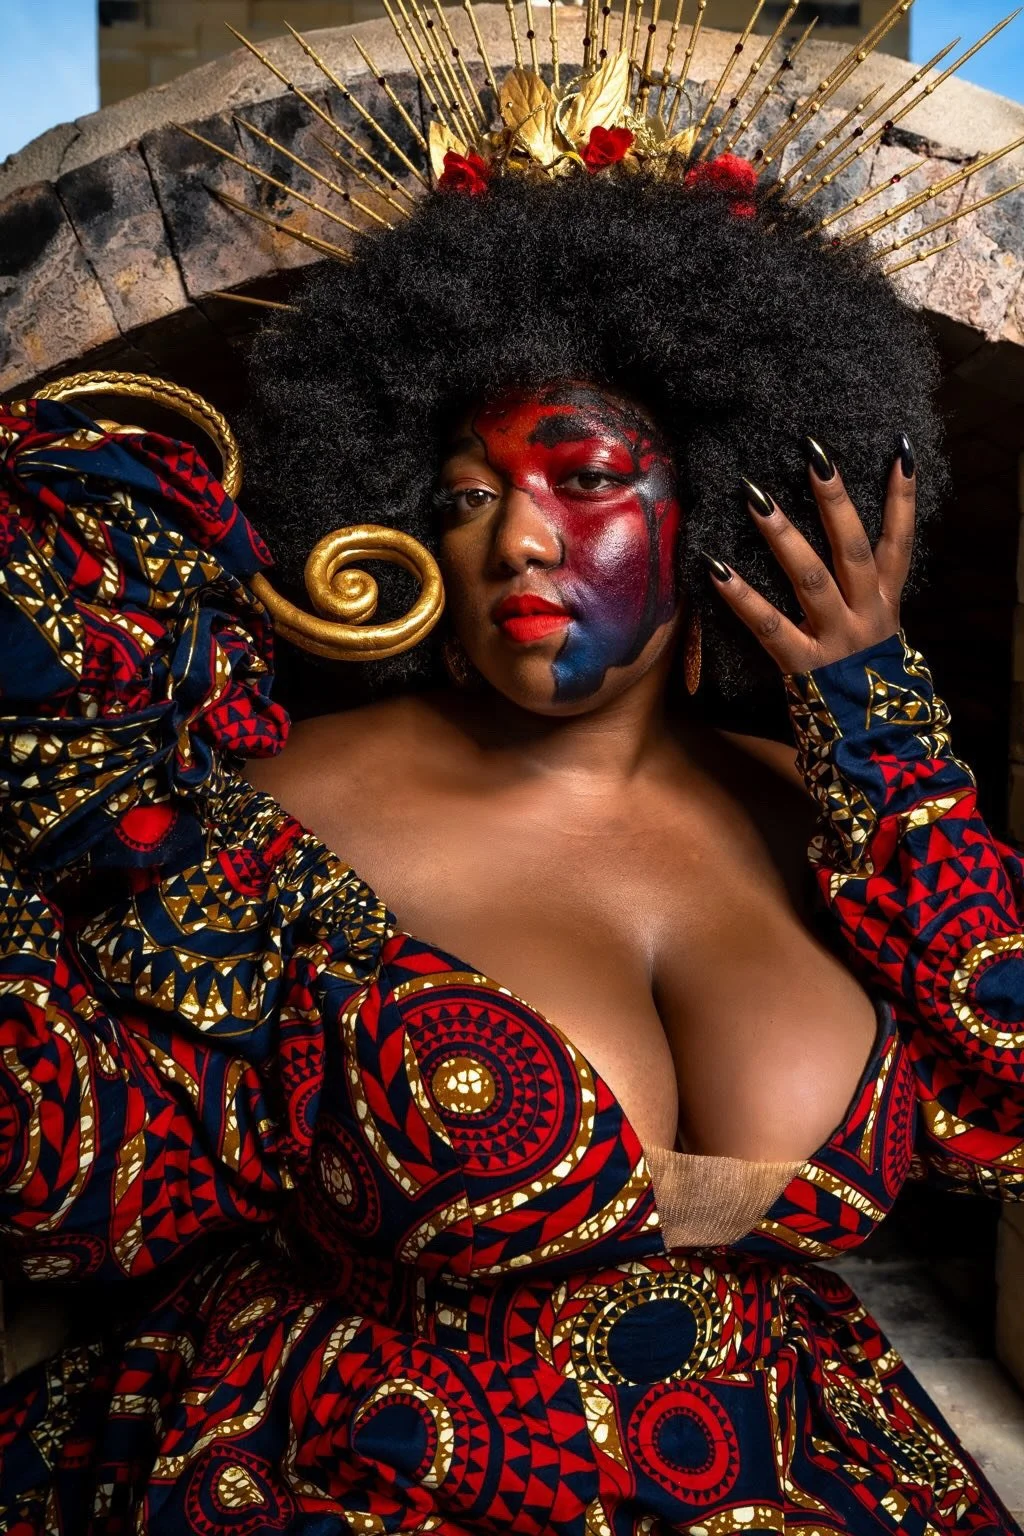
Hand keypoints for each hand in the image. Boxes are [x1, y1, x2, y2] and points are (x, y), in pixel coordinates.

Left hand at [705, 436, 914, 673]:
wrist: (874, 743)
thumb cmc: (863, 683)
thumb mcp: (875, 634)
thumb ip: (860, 596)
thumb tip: (838, 553)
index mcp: (886, 604)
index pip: (899, 542)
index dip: (903, 499)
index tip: (901, 451)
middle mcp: (866, 615)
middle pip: (853, 548)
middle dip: (835, 500)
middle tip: (814, 455)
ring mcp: (837, 639)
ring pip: (811, 578)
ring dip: (783, 535)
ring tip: (755, 497)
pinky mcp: (805, 665)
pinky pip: (769, 625)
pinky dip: (741, 596)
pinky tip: (715, 568)